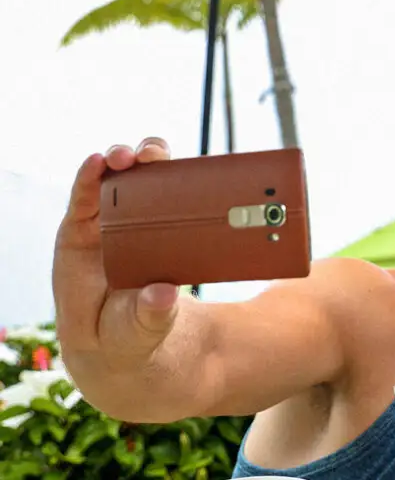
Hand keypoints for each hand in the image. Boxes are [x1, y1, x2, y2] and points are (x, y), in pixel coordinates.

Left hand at [53, 140, 180, 392]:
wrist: (144, 354)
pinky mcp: (164, 238)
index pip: (79, 209)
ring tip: (165, 155)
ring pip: (143, 188)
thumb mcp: (133, 340)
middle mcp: (105, 237)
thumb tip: (163, 294)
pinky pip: (172, 206)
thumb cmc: (125, 346)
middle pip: (112, 186)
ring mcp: (136, 234)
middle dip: (126, 163)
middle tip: (146, 154)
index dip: (88, 182)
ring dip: (155, 166)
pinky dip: (184, 188)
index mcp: (80, 258)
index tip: (101, 162)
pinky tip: (201, 178)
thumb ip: (145, 320)